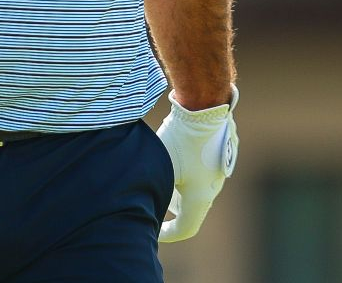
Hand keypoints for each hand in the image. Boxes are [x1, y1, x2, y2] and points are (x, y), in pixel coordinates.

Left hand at [156, 85, 237, 242]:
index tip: (153, 230)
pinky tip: (175, 151)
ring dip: (180, 185)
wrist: (205, 106)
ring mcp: (219, 169)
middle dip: (171, 207)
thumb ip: (145, 187)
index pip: (185, 228)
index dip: (167, 234)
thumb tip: (121, 200)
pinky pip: (202, 168)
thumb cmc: (181, 140)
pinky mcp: (220, 152)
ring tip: (161, 171)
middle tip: (153, 198)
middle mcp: (214, 187)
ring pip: (197, 186)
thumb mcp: (159, 167)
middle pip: (191, 207)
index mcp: (201, 197)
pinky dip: (188, 168)